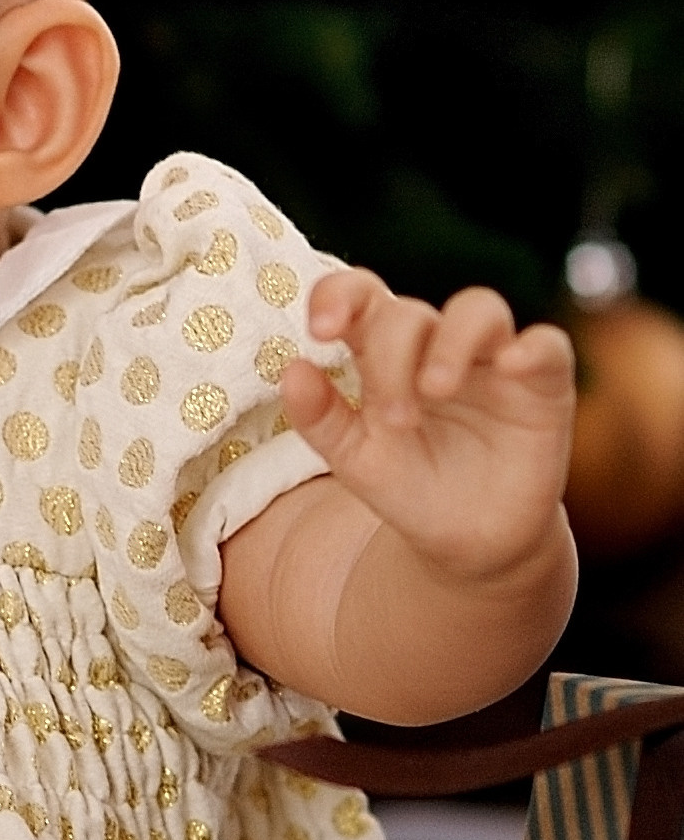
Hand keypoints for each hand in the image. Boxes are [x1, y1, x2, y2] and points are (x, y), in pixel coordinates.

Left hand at [279, 270, 574, 580]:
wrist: (472, 544)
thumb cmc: (411, 488)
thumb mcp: (357, 461)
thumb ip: (321, 418)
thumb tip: (292, 370)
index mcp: (385, 352)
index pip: (361, 295)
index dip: (338, 296)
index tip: (321, 329)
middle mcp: (438, 344)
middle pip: (411, 312)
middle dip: (393, 357)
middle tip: (394, 420)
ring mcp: (492, 360)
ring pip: (479, 308)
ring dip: (453, 341)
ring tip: (436, 389)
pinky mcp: (542, 385)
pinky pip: (547, 346)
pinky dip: (531, 347)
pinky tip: (512, 365)